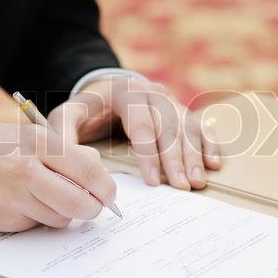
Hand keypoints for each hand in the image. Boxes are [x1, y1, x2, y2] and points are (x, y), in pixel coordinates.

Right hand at [0, 120, 117, 231]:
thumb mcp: (25, 134)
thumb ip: (62, 150)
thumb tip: (95, 167)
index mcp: (40, 143)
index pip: (91, 170)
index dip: (106, 187)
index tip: (107, 194)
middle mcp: (30, 170)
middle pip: (82, 203)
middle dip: (92, 209)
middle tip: (91, 207)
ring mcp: (16, 197)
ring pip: (61, 218)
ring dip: (61, 213)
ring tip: (43, 197)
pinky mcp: (5, 219)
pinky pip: (36, 225)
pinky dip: (35, 219)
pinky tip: (19, 204)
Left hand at [47, 76, 220, 189]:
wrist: (103, 90)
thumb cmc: (86, 109)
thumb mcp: (67, 115)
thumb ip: (64, 134)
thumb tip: (70, 160)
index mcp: (123, 92)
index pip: (141, 123)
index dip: (148, 153)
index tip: (151, 181)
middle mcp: (150, 92)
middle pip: (168, 125)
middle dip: (175, 159)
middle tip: (180, 186)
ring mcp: (169, 99)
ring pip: (187, 126)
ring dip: (194, 155)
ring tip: (197, 182)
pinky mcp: (181, 110)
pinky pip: (200, 125)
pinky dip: (209, 143)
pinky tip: (213, 164)